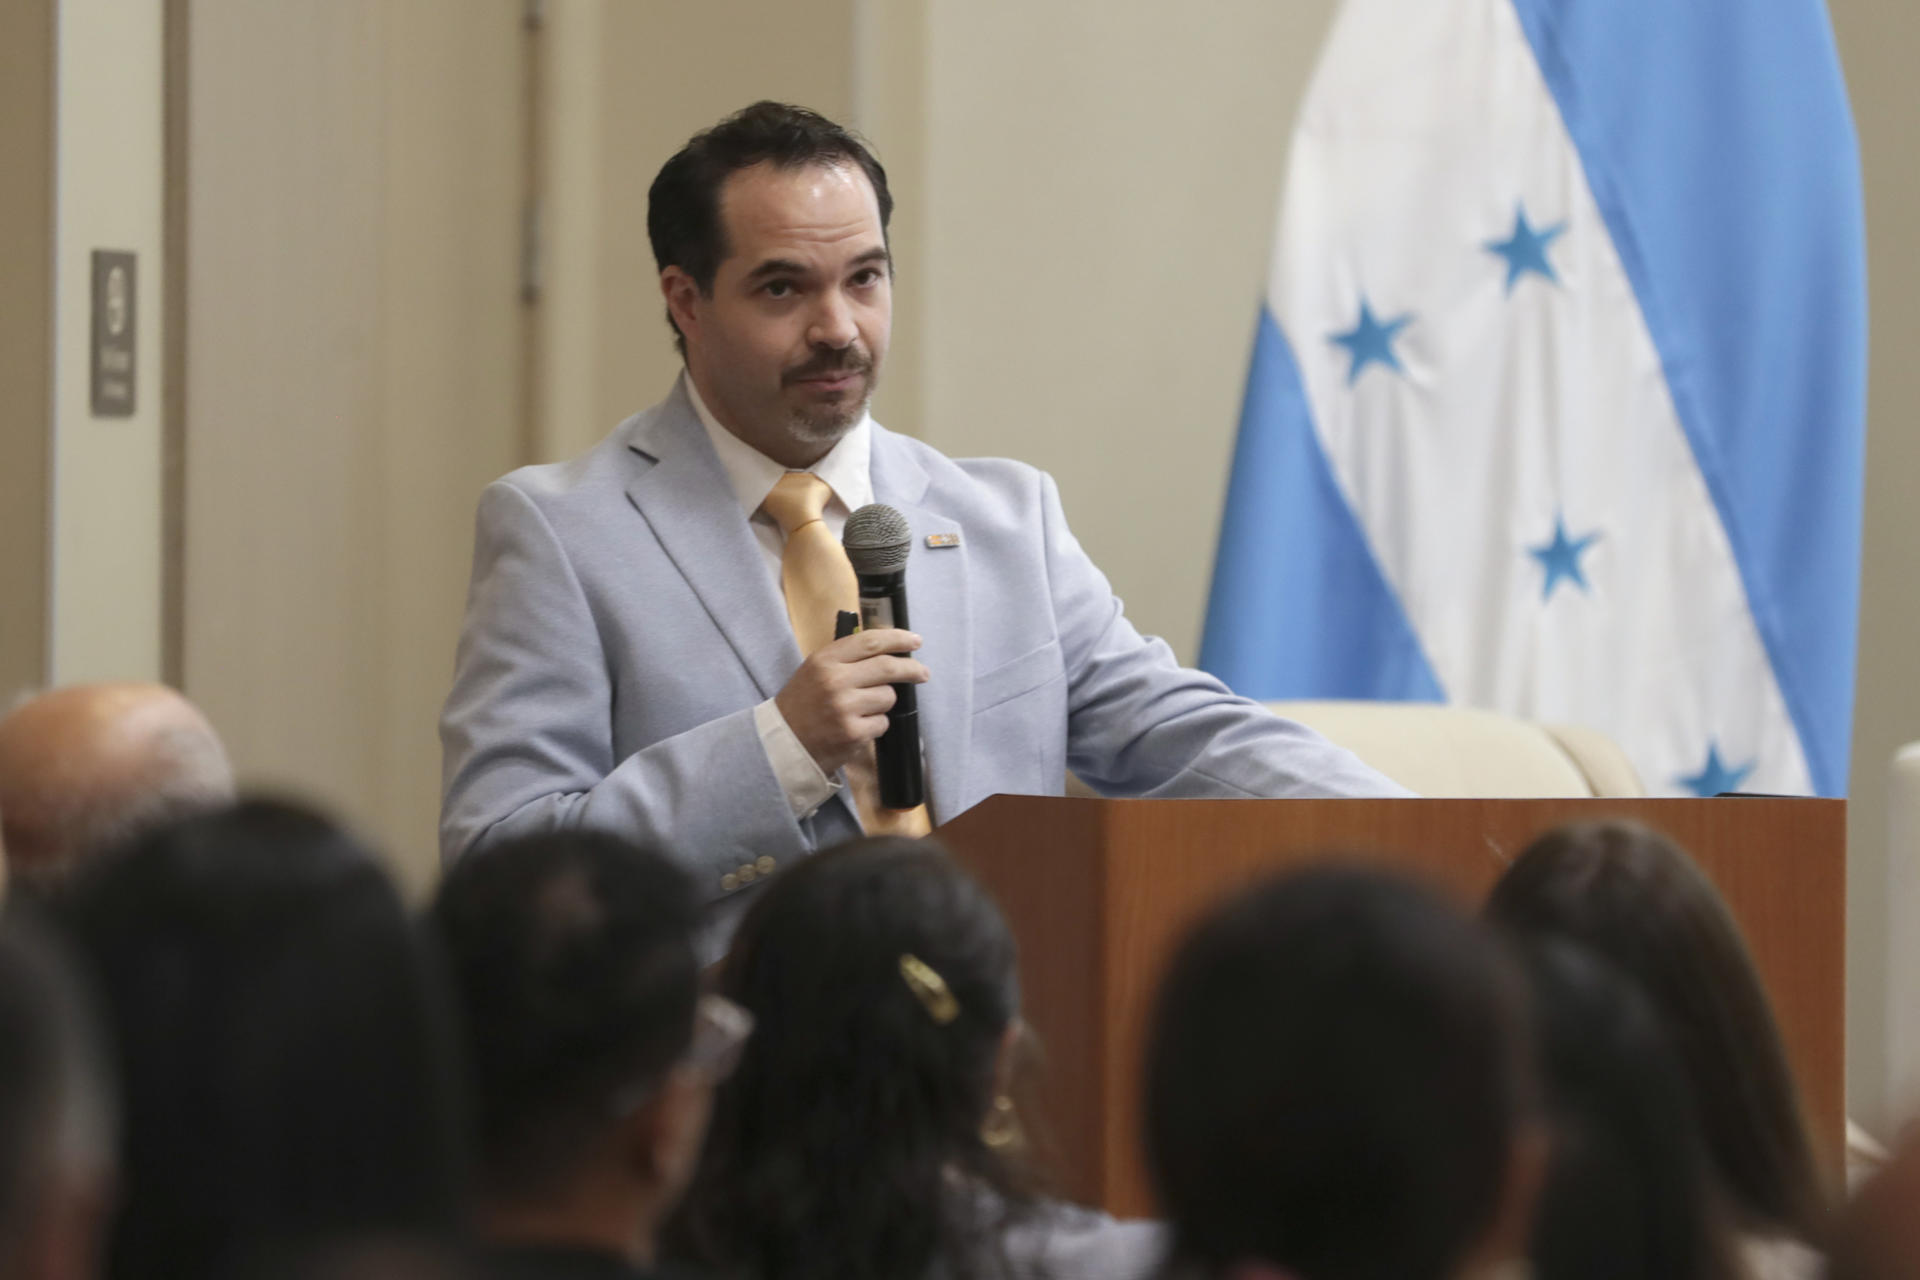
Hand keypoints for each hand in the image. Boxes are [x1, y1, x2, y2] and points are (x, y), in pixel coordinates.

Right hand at [775, 629, 927, 776]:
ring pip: (888, 697)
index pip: (870, 642)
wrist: (784, 743)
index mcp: (825, 660)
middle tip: (923, 673)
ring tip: (865, 708)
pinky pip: (882, 722)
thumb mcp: (816, 670)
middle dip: (911, 669)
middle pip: (887, 667)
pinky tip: (859, 726)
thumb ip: (848, 658)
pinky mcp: (853, 733)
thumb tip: (889, 649)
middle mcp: (835, 681)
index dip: (897, 639)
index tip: (915, 641)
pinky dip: (876, 724)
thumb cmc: (804, 703)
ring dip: (884, 702)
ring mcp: (845, 708)